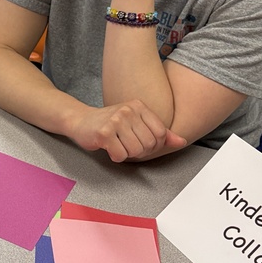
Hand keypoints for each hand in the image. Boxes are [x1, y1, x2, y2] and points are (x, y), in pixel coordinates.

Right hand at [69, 99, 187, 162]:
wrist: (80, 120)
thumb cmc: (109, 124)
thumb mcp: (136, 123)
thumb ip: (161, 133)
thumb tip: (182, 141)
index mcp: (139, 106)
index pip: (161, 134)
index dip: (153, 145)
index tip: (140, 143)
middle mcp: (128, 110)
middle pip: (149, 144)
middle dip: (139, 151)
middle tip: (126, 145)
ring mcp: (115, 120)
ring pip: (135, 151)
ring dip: (126, 154)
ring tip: (117, 145)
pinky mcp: (103, 132)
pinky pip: (120, 155)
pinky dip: (115, 156)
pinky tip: (108, 148)